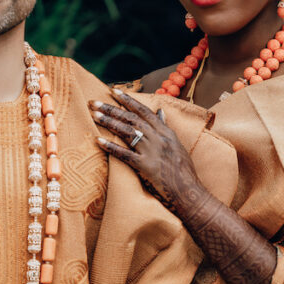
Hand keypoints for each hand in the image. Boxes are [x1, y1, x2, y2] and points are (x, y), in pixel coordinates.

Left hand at [89, 89, 209, 217]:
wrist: (189, 193)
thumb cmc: (183, 171)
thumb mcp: (177, 145)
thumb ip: (166, 128)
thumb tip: (160, 111)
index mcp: (165, 132)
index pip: (143, 111)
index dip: (128, 100)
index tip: (114, 90)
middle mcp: (158, 138)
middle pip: (131, 118)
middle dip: (111, 108)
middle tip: (94, 101)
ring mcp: (152, 151)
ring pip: (127, 131)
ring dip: (109, 121)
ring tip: (94, 114)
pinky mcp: (145, 166)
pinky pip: (124, 154)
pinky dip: (110, 146)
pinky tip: (98, 140)